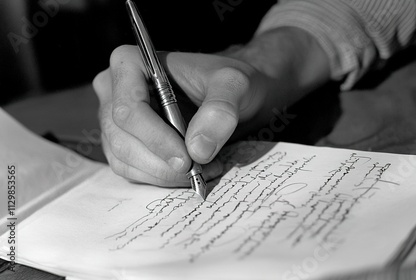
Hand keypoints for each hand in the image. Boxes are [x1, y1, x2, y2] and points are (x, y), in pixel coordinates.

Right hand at [92, 27, 331, 186]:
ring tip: (201, 171)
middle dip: (160, 163)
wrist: (247, 90)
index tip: (190, 160)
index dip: (153, 138)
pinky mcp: (134, 140)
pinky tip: (191, 173)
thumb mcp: (238, 85)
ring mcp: (121, 117)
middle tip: (201, 172)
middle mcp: (117, 89)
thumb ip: (221, 109)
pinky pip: (133, 169)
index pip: (126, 108)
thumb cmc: (243, 78)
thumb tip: (198, 151)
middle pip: (120, 138)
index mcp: (132, 63)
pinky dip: (159, 179)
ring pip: (123, 158)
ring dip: (160, 175)